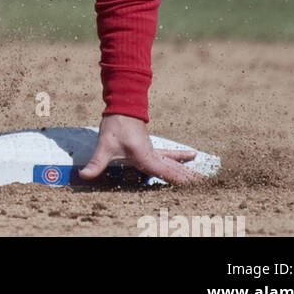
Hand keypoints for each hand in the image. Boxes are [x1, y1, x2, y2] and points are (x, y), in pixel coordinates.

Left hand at [79, 113, 199, 185]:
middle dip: (191, 180)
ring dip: (188, 171)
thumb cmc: (114, 125)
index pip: (168, 174)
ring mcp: (154, 151)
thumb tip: (84, 176)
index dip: (181, 182)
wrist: (122, 105)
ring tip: (204, 177)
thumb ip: (96, 163)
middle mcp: (154, 156)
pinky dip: (180, 160)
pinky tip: (190, 155)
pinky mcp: (151, 148)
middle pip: (176, 171)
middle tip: (209, 186)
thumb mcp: (104, 145)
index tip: (197, 189)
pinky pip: (170, 157)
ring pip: (175, 164)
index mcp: (146, 158)